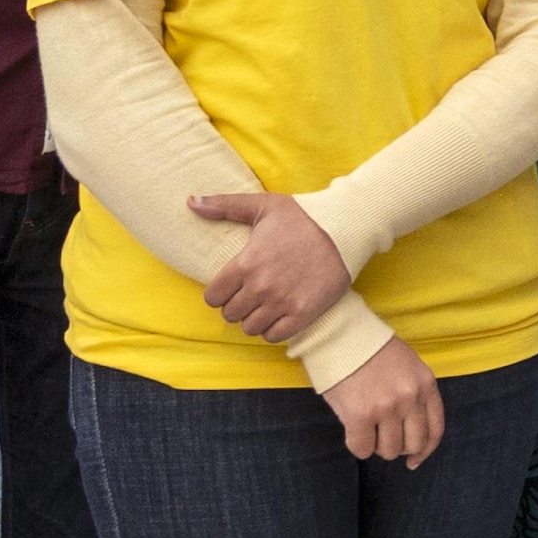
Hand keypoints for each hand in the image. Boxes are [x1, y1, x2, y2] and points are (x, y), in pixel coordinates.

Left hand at [186, 190, 351, 344]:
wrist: (345, 230)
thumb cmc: (303, 217)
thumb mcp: (262, 205)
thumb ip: (224, 206)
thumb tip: (191, 202)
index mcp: (246, 263)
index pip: (213, 297)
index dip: (218, 294)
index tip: (229, 288)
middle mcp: (260, 287)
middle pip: (230, 314)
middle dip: (236, 306)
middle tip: (248, 296)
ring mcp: (282, 302)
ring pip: (250, 327)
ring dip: (253, 319)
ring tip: (263, 307)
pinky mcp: (303, 313)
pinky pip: (275, 336)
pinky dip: (273, 330)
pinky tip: (278, 316)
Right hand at [320, 337, 443, 467]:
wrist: (340, 335)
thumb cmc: (370, 351)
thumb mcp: (408, 367)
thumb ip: (414, 395)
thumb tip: (410, 434)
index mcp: (426, 384)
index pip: (435, 430)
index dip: (425, 451)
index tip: (413, 461)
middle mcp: (410, 397)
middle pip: (413, 444)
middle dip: (398, 447)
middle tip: (381, 436)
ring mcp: (387, 407)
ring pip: (389, 450)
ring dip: (376, 445)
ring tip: (366, 428)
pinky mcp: (360, 415)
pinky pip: (363, 449)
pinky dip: (357, 446)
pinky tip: (352, 431)